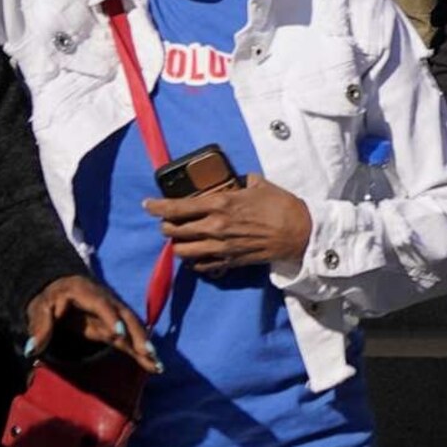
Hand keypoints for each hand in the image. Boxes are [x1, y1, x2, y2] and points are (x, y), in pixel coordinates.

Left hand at [24, 273, 157, 372]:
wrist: (58, 289)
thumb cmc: (48, 298)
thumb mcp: (38, 308)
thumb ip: (39, 327)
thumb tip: (32, 349)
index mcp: (85, 291)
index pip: (100, 304)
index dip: (111, 317)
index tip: (119, 334)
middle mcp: (105, 300)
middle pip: (125, 315)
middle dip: (137, 334)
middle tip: (146, 352)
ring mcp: (112, 312)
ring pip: (132, 327)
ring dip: (144, 345)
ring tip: (155, 364)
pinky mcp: (114, 326)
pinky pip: (130, 338)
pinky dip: (141, 351)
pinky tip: (153, 365)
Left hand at [146, 173, 315, 275]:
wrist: (299, 233)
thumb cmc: (281, 205)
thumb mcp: (258, 184)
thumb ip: (240, 182)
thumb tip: (235, 181)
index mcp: (220, 204)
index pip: (177, 208)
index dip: (157, 207)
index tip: (147, 205)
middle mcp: (215, 227)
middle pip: (174, 231)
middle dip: (165, 226)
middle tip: (166, 222)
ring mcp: (221, 247)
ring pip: (183, 251)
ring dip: (177, 245)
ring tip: (180, 239)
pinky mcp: (230, 261)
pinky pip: (201, 265)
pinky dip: (194, 260)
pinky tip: (197, 254)